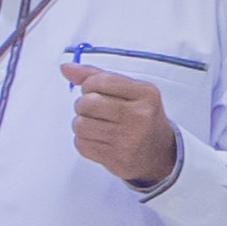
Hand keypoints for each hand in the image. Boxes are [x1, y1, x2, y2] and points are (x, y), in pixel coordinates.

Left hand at [61, 60, 179, 188]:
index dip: (89, 86)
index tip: (97, 92)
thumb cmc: (140, 118)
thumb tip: (66, 67)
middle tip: (97, 111)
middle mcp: (139, 115)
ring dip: (82, 124)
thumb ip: (97, 76)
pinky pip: (81, 144)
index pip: (98, 81)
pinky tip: (101, 139)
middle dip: (83, 105)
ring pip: (80, 124)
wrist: (159, 153)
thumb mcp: (129, 91)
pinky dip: (84, 141)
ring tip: (99, 126)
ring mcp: (128, 138)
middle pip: (86, 103)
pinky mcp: (116, 158)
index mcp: (145, 93)